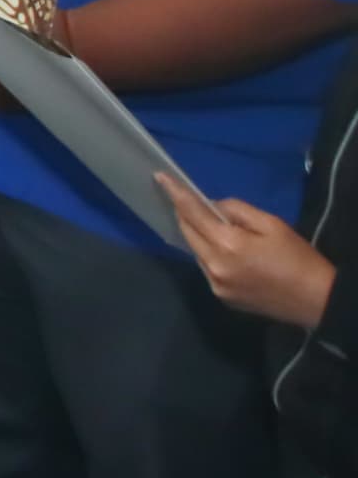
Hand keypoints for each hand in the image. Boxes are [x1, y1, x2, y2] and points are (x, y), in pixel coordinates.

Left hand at [162, 179, 341, 327]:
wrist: (316, 300)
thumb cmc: (297, 258)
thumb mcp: (272, 224)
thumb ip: (237, 211)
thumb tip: (212, 206)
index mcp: (227, 244)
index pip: (192, 213)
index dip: (176, 194)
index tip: (160, 177)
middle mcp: (214, 265)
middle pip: (188, 233)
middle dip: (185, 215)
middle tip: (186, 201)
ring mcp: (215, 284)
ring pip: (196, 252)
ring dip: (199, 237)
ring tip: (213, 228)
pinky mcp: (221, 297)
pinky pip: (207, 268)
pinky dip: (210, 256)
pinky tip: (226, 253)